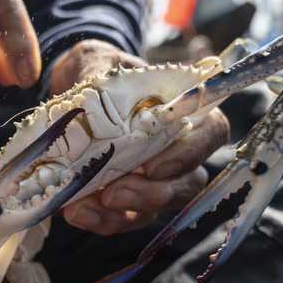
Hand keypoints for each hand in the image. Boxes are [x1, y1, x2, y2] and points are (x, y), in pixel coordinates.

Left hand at [51, 40, 229, 235]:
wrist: (70, 97)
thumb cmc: (98, 73)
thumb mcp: (99, 62)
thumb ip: (102, 73)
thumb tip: (94, 89)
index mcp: (183, 111)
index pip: (211, 132)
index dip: (192, 152)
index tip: (155, 164)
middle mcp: (178, 150)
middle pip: (189, 182)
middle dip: (154, 194)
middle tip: (114, 193)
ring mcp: (156, 180)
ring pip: (159, 207)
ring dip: (125, 212)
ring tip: (83, 209)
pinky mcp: (129, 201)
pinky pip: (125, 219)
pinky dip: (102, 220)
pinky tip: (75, 212)